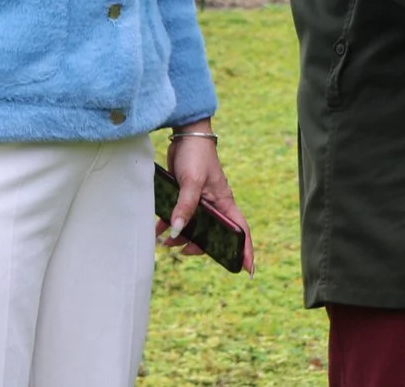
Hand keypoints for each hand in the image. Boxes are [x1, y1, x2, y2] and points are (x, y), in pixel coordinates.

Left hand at [160, 124, 253, 272]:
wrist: (184, 134)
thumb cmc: (197, 155)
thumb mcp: (192, 182)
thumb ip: (185, 206)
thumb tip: (175, 231)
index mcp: (225, 203)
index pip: (241, 230)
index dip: (246, 251)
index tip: (247, 271)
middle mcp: (215, 205)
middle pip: (213, 235)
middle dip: (199, 247)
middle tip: (182, 252)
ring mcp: (200, 202)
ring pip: (194, 228)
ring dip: (180, 236)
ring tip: (163, 241)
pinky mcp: (186, 197)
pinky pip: (179, 217)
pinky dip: (169, 224)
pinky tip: (157, 228)